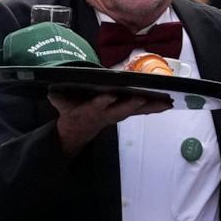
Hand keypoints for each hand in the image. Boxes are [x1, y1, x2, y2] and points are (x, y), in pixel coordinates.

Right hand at [49, 90, 171, 156]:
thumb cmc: (71, 112)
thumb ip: (57, 98)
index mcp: (90, 110)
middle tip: (142, 98)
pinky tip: (169, 103)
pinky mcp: (125, 113)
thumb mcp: (60, 104)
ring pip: (136, 110)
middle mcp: (107, 114)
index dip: (103, 101)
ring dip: (151, 107)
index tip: (110, 95)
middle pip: (121, 109)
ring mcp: (118, 114)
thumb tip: (52, 90)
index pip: (96, 105)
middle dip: (131, 104)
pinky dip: (155, 107)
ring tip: (166, 102)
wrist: (78, 130)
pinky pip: (142, 111)